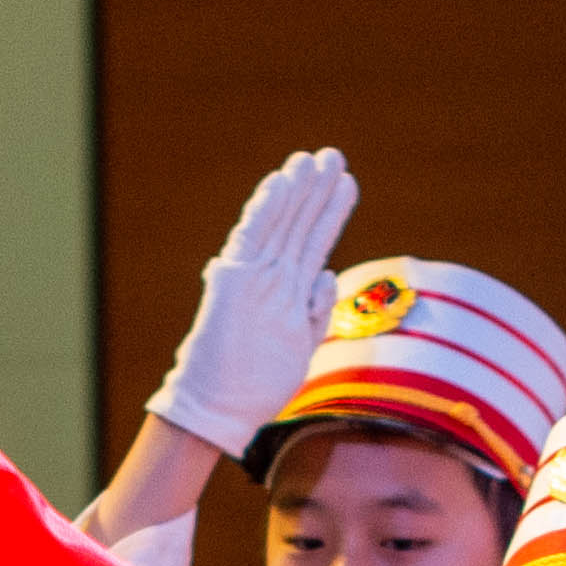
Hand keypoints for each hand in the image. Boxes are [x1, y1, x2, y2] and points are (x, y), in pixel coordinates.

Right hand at [146, 144, 361, 452]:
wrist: (218, 410)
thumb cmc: (255, 386)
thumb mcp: (301, 347)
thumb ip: (316, 311)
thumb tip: (328, 275)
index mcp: (289, 293)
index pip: (313, 243)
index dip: (330, 212)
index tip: (347, 182)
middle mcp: (271, 279)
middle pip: (300, 226)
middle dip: (317, 190)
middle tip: (333, 155)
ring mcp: (253, 278)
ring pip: (281, 225)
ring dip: (296, 191)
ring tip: (312, 159)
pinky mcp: (232, 282)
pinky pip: (252, 238)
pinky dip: (266, 209)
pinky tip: (280, 182)